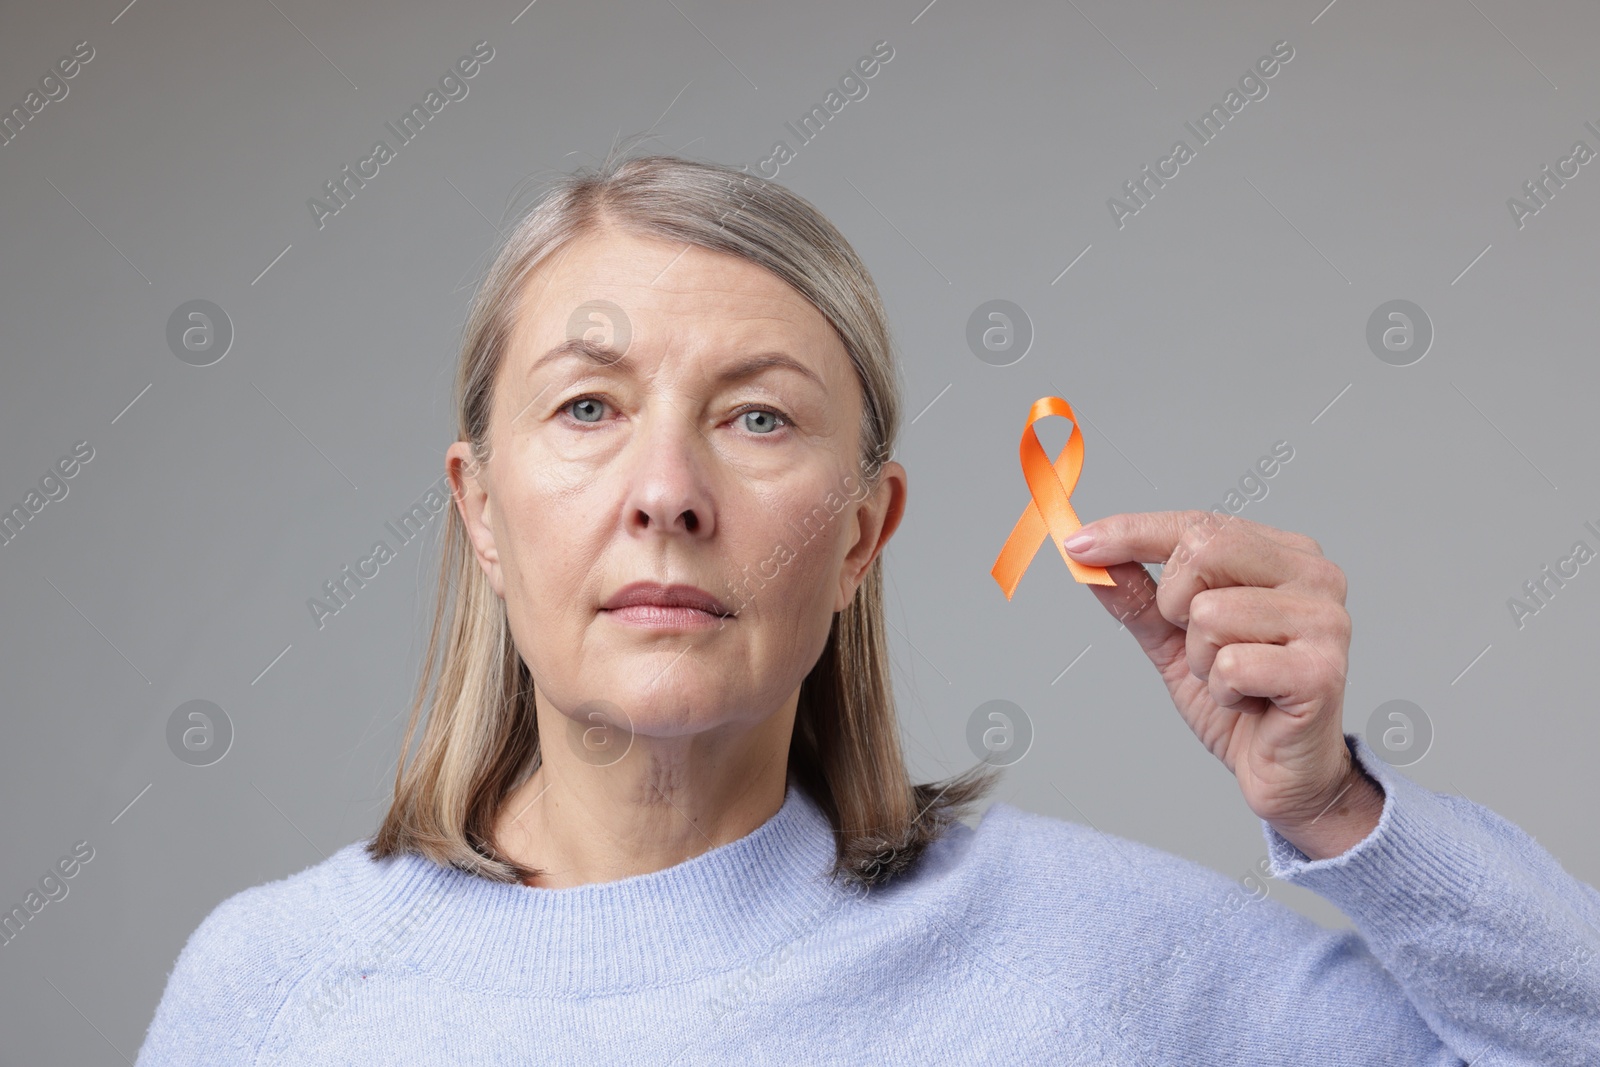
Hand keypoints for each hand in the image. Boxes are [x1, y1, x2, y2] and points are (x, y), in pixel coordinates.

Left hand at [1061, 510, 1382, 859]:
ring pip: (1210, 613)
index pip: (1198, 524)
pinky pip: (1230, 664)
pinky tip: (1251, 703)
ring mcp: (1325, 621)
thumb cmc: (1242, 700)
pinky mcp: (1321, 671)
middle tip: (1198, 646)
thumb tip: (1089, 557)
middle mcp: (1314, 576)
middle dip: (1174, 604)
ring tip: (1234, 682)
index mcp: (1284, 555)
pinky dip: (1222, 692)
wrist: (1285, 772)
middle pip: (1203, 550)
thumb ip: (1138, 597)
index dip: (1131, 532)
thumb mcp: (1174, 640)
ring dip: (1201, 660)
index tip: (1078, 544)